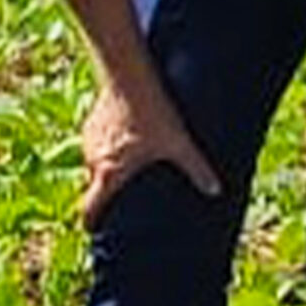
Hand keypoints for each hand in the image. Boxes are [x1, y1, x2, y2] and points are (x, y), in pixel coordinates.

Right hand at [80, 79, 221, 226]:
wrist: (129, 74)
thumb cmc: (151, 111)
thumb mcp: (178, 142)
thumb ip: (196, 168)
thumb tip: (216, 190)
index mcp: (108, 174)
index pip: (89, 209)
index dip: (92, 224)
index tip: (97, 231)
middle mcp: (92, 160)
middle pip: (95, 186)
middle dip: (110, 191)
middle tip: (130, 190)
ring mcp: (88, 141)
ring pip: (96, 164)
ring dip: (110, 167)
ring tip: (133, 161)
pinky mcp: (91, 124)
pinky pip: (97, 145)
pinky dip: (109, 147)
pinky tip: (129, 137)